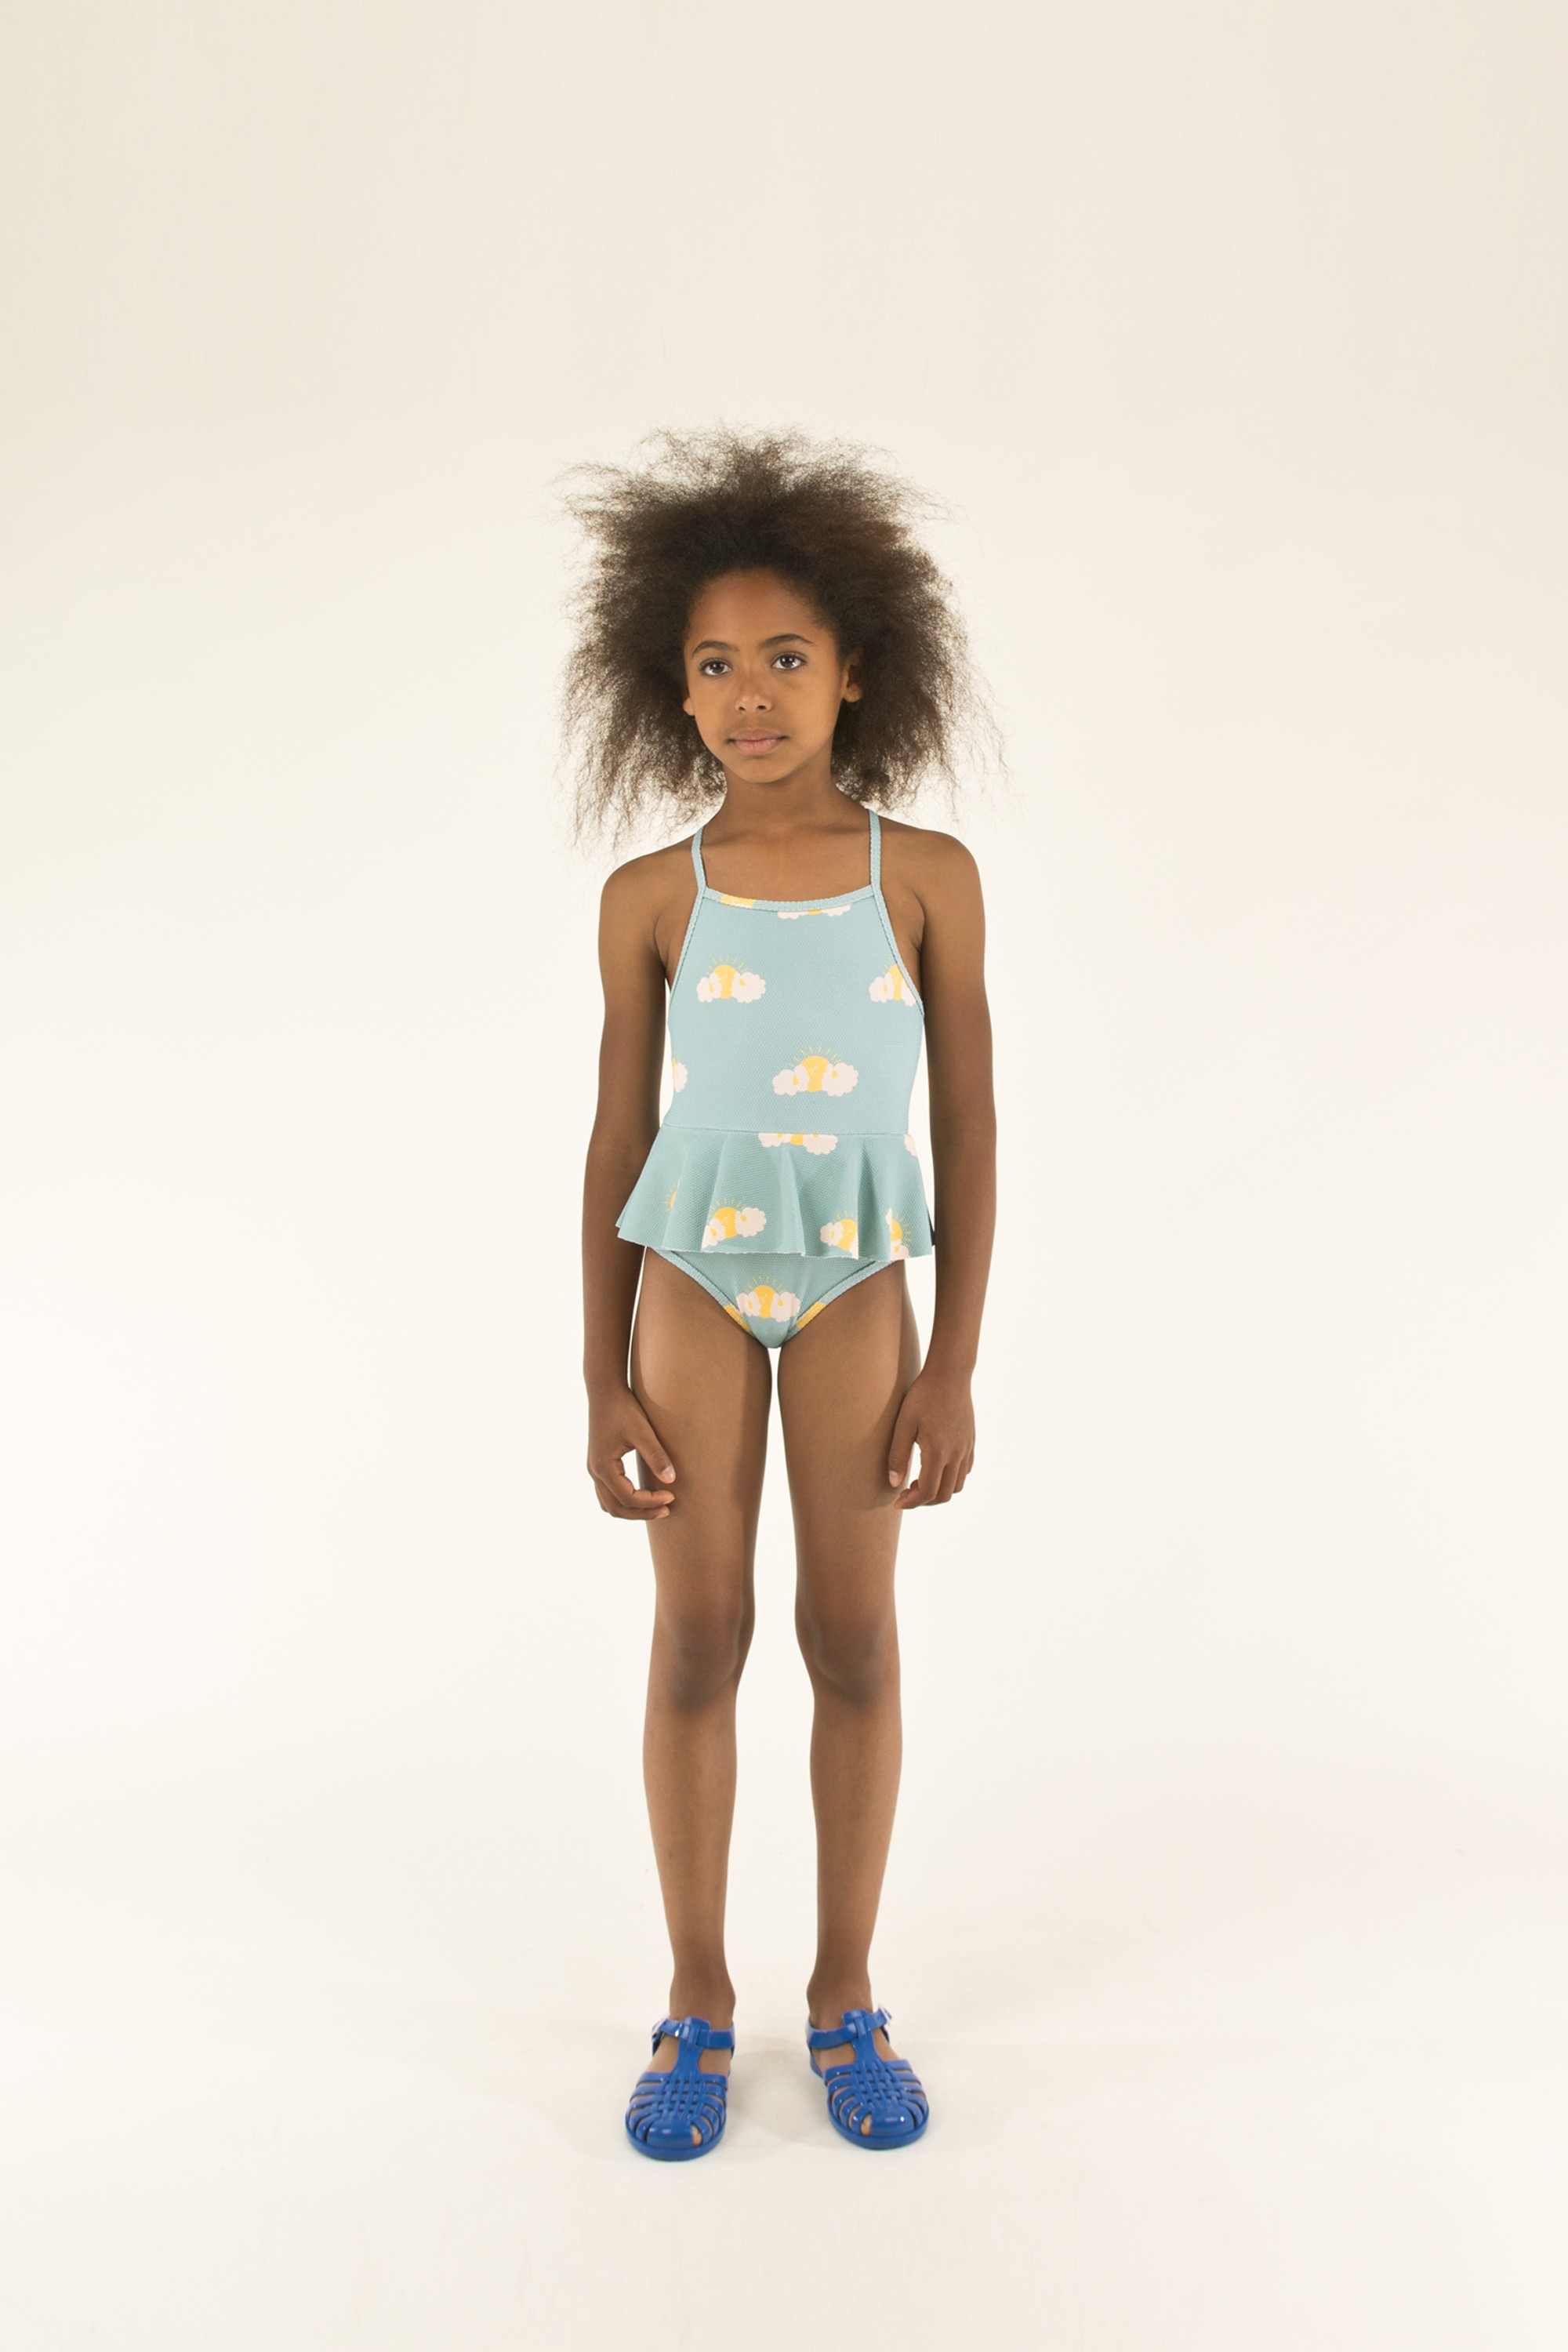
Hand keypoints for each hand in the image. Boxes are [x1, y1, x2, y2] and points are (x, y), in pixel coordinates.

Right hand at [586, 1385, 677, 1521]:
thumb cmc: (624, 1409)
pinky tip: (641, 1494)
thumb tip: (671, 1480)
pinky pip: (607, 1494)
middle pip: (616, 1508)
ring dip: (631, 1510)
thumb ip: (656, 1456)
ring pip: (609, 1504)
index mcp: (604, 1467)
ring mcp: (594, 1469)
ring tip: (656, 1505)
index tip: (671, 1496)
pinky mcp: (598, 1464)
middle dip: (642, 1512)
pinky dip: (623, 1501)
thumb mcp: (643, 1432)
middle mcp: (595, 1472)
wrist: (605, 1392)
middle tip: (667, 1509)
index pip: (628, 1498)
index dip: (651, 1502)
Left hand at [887, 1366, 974, 1507]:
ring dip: (939, 1491)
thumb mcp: (904, 1424)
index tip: (898, 1501)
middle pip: (944, 1495)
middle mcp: (956, 1455)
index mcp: (938, 1452)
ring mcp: (966, 1449)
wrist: (950, 1375)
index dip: (912, 1502)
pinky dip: (951, 1479)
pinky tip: (937, 1468)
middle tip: (906, 1493)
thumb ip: (897, 1455)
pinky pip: (965, 1471)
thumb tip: (894, 1484)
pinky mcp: (971, 1442)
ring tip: (920, 1482)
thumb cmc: (923, 1396)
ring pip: (957, 1486)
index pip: (927, 1492)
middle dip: (924, 1501)